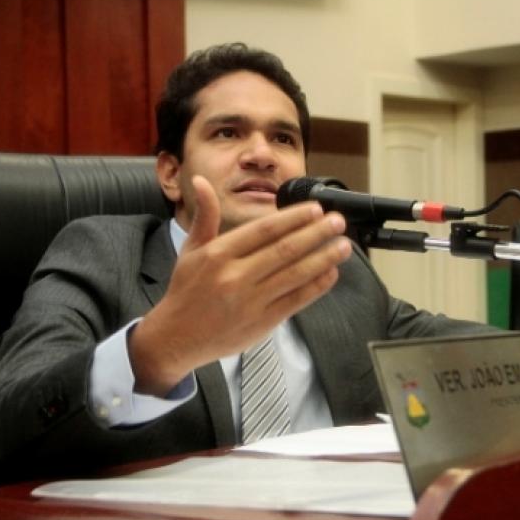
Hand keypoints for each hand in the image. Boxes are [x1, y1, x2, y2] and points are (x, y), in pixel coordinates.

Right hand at [129, 175, 351, 395]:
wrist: (176, 338)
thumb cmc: (186, 290)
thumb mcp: (191, 250)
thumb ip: (205, 216)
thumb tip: (203, 181)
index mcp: (218, 254)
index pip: (264, 230)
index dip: (293, 218)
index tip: (315, 209)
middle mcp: (235, 276)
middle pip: (285, 250)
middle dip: (316, 234)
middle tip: (338, 221)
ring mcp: (251, 301)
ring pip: (295, 275)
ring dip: (324, 258)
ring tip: (344, 245)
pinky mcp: (262, 323)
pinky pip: (296, 300)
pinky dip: (316, 286)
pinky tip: (331, 272)